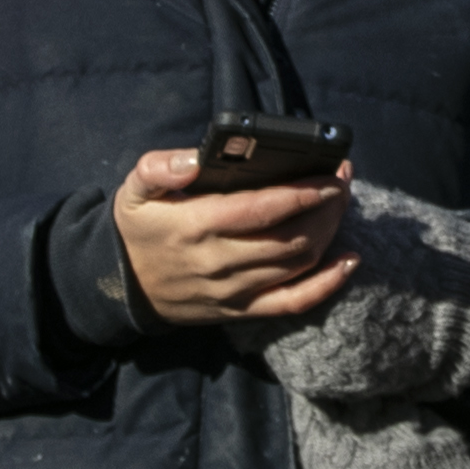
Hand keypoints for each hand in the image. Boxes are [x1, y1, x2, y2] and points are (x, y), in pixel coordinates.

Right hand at [114, 152, 356, 331]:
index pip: (262, 210)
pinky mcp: (242, 310)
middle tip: (343, 180)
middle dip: (327, 207)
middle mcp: (220, 261)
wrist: (120, 289)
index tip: (330, 174)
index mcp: (197, 225)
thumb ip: (159, 168)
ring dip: (329, 232)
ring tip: (342, 203)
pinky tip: (350, 260)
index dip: (303, 192)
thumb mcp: (133, 190)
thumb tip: (195, 158)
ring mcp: (234, 291)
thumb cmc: (138, 230)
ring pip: (298, 263)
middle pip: (290, 237)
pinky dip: (327, 284)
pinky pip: (293, 302)